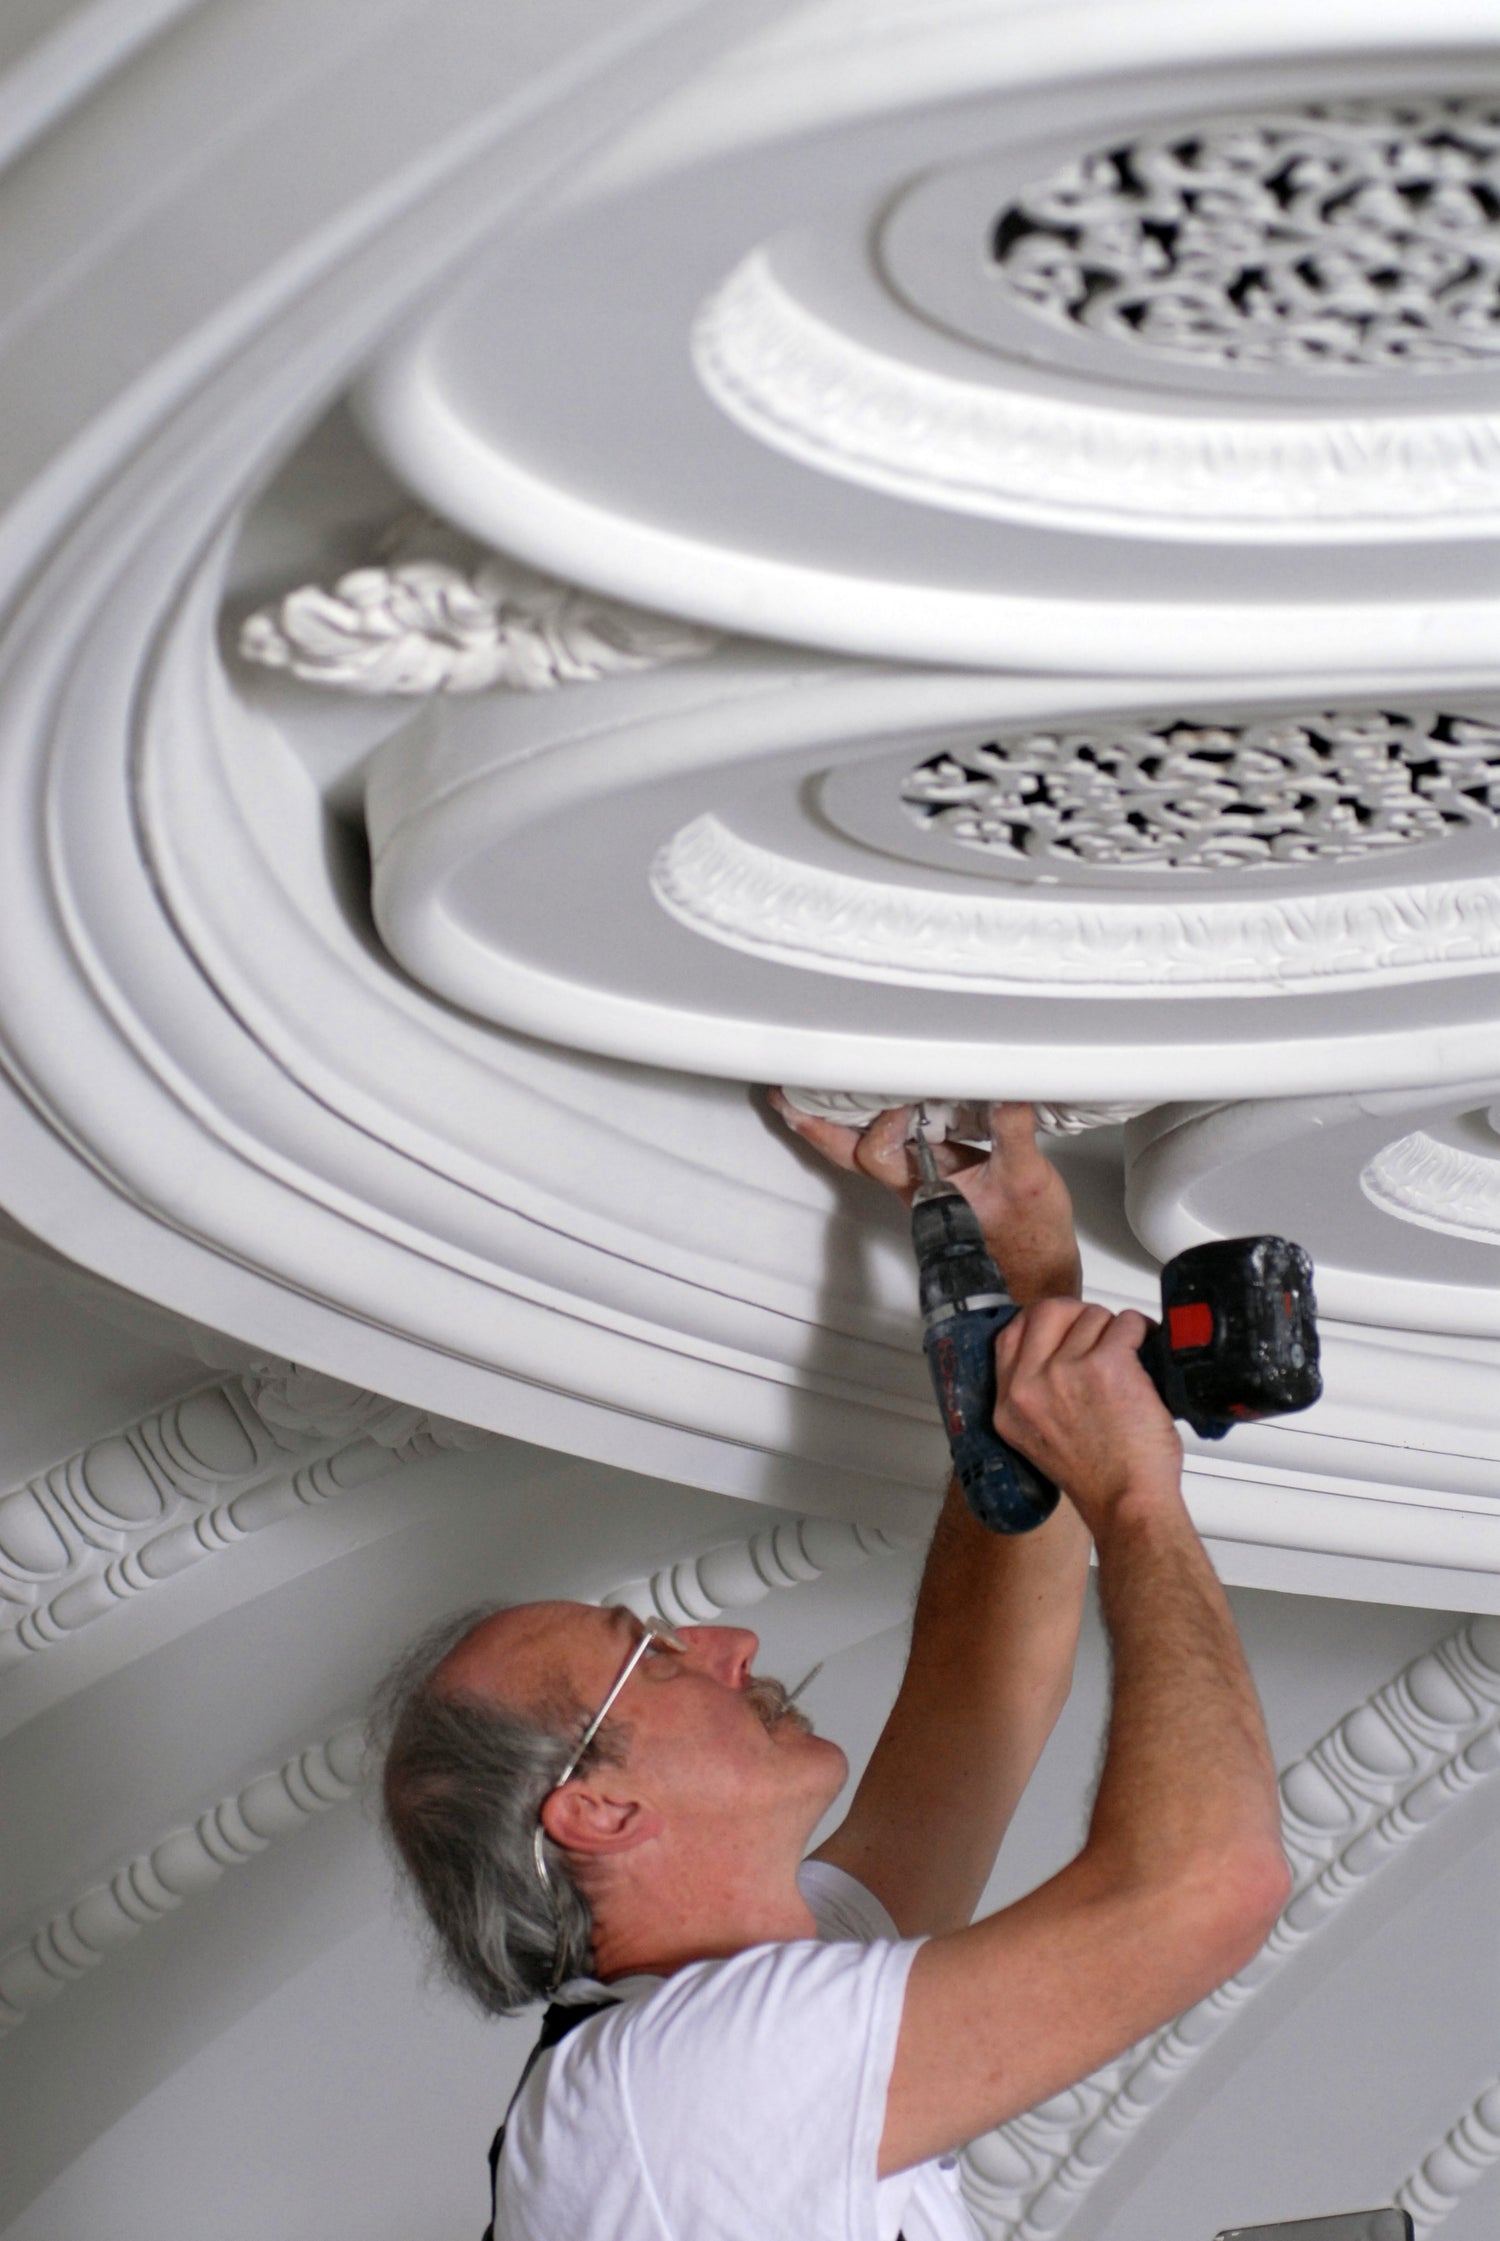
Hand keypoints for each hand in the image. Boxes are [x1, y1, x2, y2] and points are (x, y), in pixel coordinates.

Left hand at [766, 1094, 1080, 1303]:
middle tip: (785, 1096)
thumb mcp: (1028, 1179)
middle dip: (816, 1123)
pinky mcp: (933, 1179)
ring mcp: (919, 1183)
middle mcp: (913, 1185)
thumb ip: (1013, 1132)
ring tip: (807, 1095)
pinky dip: (871, 1124)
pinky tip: (868, 1107)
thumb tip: (1005, 1092)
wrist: (1036, 1276)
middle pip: (847, 1153)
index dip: (881, 1121)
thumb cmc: (1030, 1239)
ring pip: (862, 1151)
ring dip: (834, 1123)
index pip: (879, 1151)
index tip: (896, 1094)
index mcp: (926, 1187)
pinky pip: (889, 1148)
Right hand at [992, 1298, 1181, 1538]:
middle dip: (1078, 1314)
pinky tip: (1145, 1352)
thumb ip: (1034, 1395)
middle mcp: (1030, 1386)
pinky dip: (1141, 1333)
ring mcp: (1065, 1373)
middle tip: (1099, 1333)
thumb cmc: (1098, 1479)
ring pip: (1092, 1317)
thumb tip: (1056, 1350)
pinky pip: (1125, 1324)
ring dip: (1115, 1331)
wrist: (1127, 1503)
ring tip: (1128, 1360)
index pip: (1009, 1334)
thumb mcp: (1039, 1440)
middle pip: (1047, 1311)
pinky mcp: (1106, 1366)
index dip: (1040, 1323)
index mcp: (1009, 1405)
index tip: (1063, 1327)